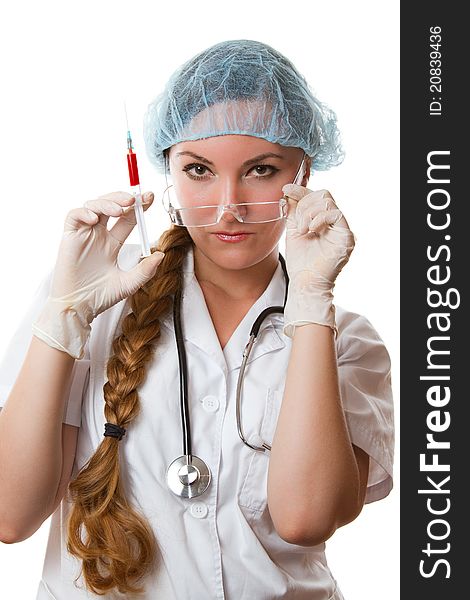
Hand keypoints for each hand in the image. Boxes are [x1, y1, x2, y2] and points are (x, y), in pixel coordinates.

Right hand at [32, 191, 164, 358]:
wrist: (79, 308)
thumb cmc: (100, 297)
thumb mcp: (129, 283)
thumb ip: (145, 270)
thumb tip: (161, 254)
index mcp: (112, 243)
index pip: (127, 218)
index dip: (138, 207)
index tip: (150, 197)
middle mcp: (99, 235)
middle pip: (110, 205)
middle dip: (122, 198)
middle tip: (135, 199)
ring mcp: (84, 235)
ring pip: (93, 205)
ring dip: (107, 202)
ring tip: (119, 210)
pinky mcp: (69, 237)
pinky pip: (73, 216)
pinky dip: (83, 212)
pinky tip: (93, 219)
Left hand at [282, 184, 354, 337]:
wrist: (304, 283)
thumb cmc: (300, 263)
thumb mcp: (293, 231)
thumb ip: (293, 212)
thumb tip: (289, 192)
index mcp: (324, 222)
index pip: (316, 197)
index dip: (301, 190)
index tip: (285, 189)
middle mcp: (335, 224)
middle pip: (323, 194)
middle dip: (304, 204)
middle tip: (297, 223)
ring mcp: (342, 230)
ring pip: (327, 201)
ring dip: (308, 213)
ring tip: (302, 230)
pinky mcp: (347, 237)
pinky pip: (335, 213)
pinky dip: (318, 218)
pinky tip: (310, 231)